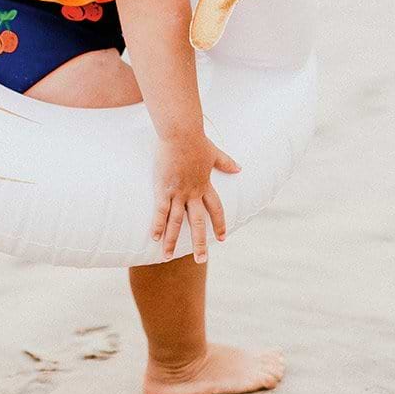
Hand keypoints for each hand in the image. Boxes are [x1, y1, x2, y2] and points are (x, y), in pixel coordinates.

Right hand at [151, 133, 241, 262]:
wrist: (181, 133)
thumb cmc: (196, 140)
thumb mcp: (214, 152)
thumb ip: (226, 162)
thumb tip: (240, 167)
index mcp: (205, 185)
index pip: (216, 209)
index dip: (219, 223)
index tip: (222, 238)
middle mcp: (193, 193)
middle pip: (198, 222)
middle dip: (200, 242)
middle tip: (201, 260)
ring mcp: (178, 193)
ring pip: (177, 222)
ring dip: (172, 241)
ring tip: (167, 257)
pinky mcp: (164, 189)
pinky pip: (160, 211)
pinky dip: (158, 225)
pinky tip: (154, 238)